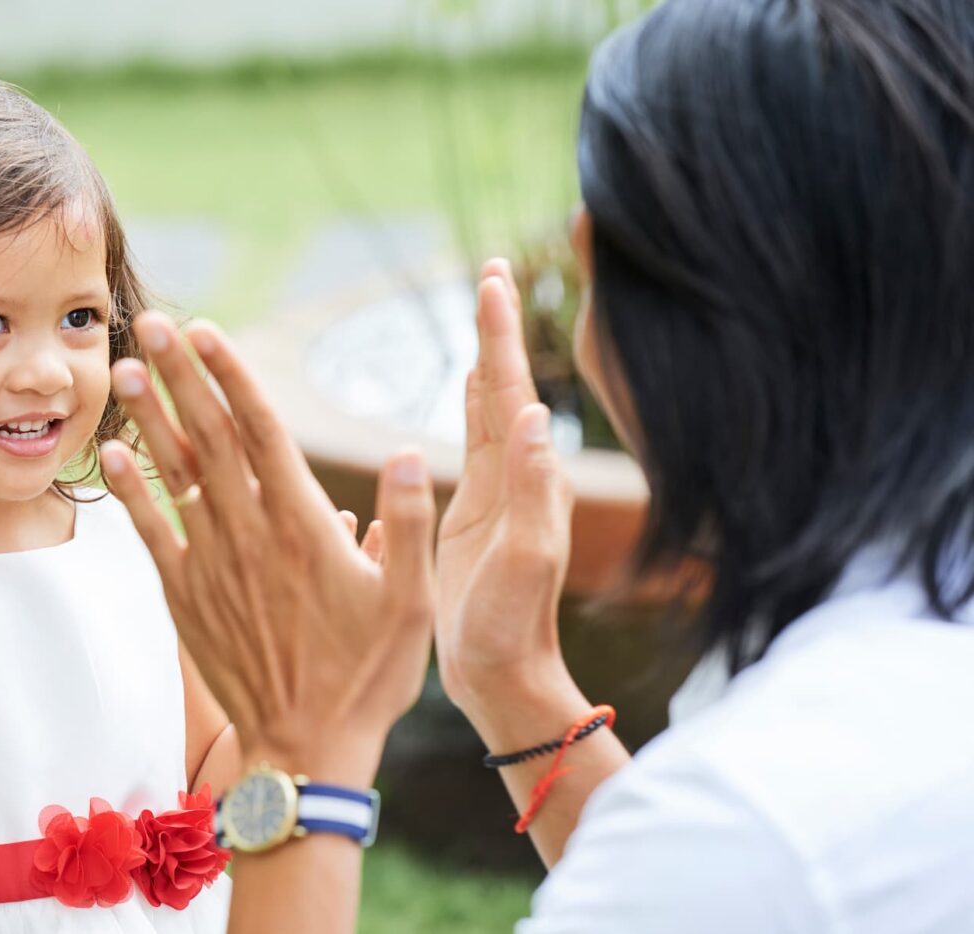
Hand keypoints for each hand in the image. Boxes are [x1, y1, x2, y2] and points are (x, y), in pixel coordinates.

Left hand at [101, 312, 436, 786]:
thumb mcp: (412, 603)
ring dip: (148, 418)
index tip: (206, 330)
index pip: (260, 431)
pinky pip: (150, 534)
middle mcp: (249, 533)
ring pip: (174, 475)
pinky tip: (110, 456)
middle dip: (180, 375)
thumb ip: (409, 525)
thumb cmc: (366, 677)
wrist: (306, 748)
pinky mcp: (186, 597)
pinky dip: (130, 493)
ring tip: (123, 369)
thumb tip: (406, 454)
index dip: (231, 376)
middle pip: (208, 437)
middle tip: (153, 322)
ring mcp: (212, 564)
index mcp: (303, 524)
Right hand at [435, 260, 580, 732]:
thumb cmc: (510, 628)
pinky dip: (471, 399)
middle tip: (491, 272)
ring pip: (491, 405)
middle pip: (505, 384)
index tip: (491, 281)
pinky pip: (473, 438)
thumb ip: (530, 493)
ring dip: (488, 353)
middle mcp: (519, 477)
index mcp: (529, 482)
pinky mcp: (475, 509)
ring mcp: (499, 491)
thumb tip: (532, 416)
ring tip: (483, 308)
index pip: (512, 391)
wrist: (502, 674)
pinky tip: (470, 382)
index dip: (500, 336)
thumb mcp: (524, 562)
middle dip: (497, 329)